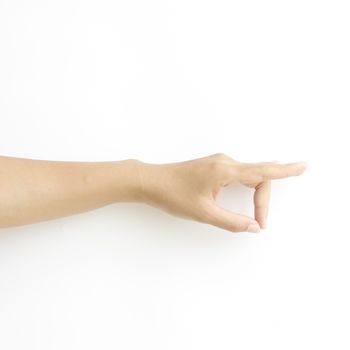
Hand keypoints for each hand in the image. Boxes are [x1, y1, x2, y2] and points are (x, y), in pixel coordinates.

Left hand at [136, 153, 307, 232]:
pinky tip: (252, 185)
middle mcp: (225, 161)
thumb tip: (253, 227)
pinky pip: (239, 172)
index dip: (285, 171)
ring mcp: (218, 162)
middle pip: (257, 175)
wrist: (150, 181)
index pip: (262, 172)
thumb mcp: (204, 213)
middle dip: (263, 199)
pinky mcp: (213, 165)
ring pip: (248, 173)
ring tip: (261, 209)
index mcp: (225, 170)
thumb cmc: (173, 195)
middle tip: (261, 221)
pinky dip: (249, 182)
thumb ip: (231, 221)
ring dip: (256, 192)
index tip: (303, 167)